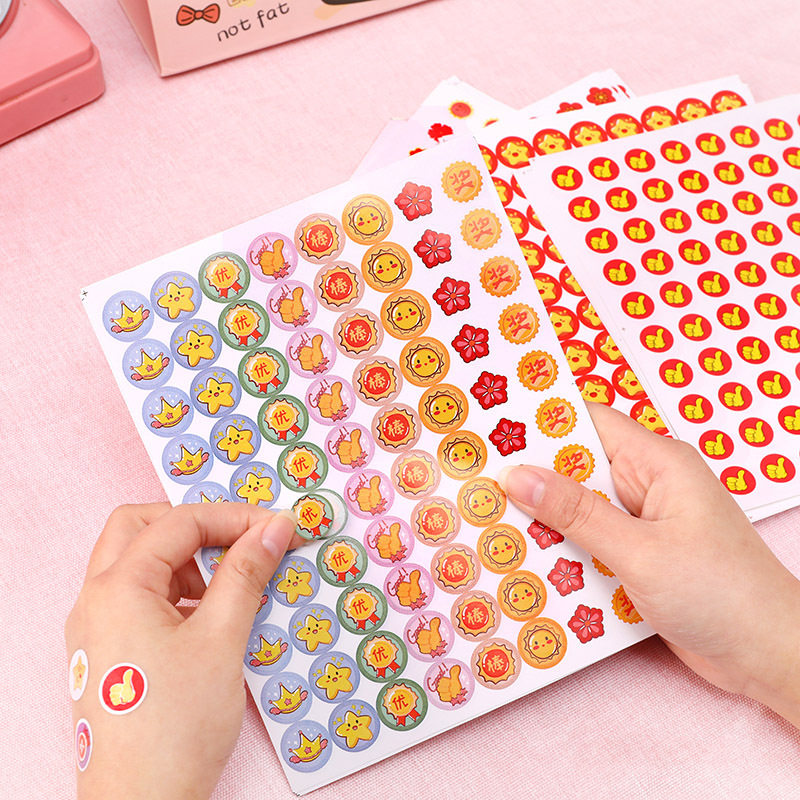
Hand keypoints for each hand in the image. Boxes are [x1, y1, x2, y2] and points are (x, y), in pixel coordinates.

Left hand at [65, 503, 299, 798]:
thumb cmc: (176, 728)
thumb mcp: (221, 639)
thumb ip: (247, 573)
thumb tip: (273, 527)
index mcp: (117, 588)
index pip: (179, 522)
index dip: (233, 518)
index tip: (276, 527)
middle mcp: (96, 599)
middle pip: (141, 527)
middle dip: (195, 525)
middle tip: (240, 540)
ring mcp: (97, 626)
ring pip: (139, 562)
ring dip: (187, 559)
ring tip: (234, 583)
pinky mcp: (108, 651)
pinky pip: (140, 597)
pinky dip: (177, 591)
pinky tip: (213, 616)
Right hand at [501, 403, 799, 726]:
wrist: (769, 656)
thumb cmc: (720, 594)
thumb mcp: (640, 551)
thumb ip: (577, 513)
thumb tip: (518, 476)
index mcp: (658, 463)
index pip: (590, 422)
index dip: (542, 422)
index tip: (490, 428)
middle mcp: (648, 486)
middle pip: (578, 468)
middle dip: (532, 478)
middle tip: (476, 481)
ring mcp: (643, 523)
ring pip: (579, 509)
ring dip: (544, 521)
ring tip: (488, 521)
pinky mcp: (639, 556)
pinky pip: (590, 542)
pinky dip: (563, 550)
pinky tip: (527, 561)